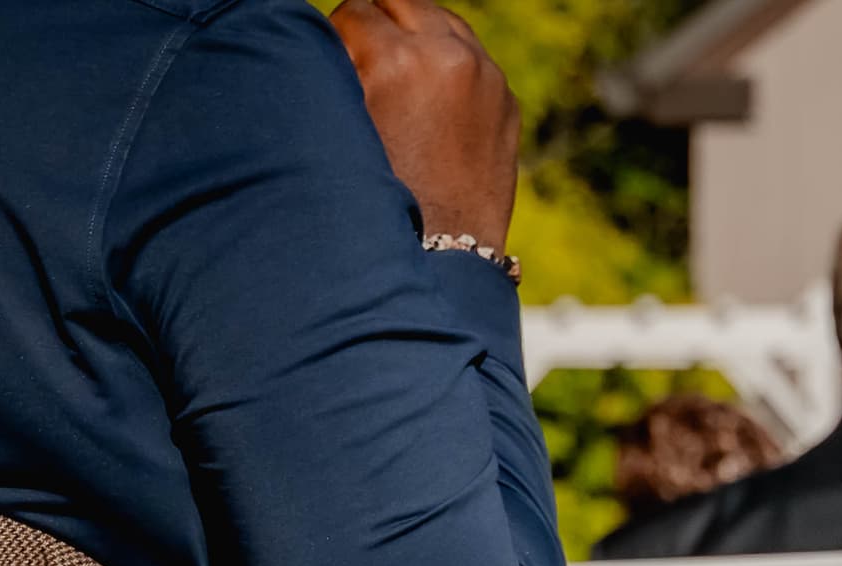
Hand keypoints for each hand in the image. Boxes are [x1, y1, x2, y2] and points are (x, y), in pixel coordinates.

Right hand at [329, 0, 521, 247]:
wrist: (446, 264)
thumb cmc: (381, 204)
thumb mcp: (347, 131)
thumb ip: (343, 70)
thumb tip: (341, 40)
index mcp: (396, 63)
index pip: (354, 10)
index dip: (339, 34)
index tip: (336, 59)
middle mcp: (446, 58)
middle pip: (400, 1)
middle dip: (378, 23)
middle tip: (364, 57)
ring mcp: (485, 76)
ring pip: (440, 19)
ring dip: (416, 33)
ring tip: (399, 69)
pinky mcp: (506, 99)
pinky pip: (470, 55)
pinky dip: (449, 63)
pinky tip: (431, 95)